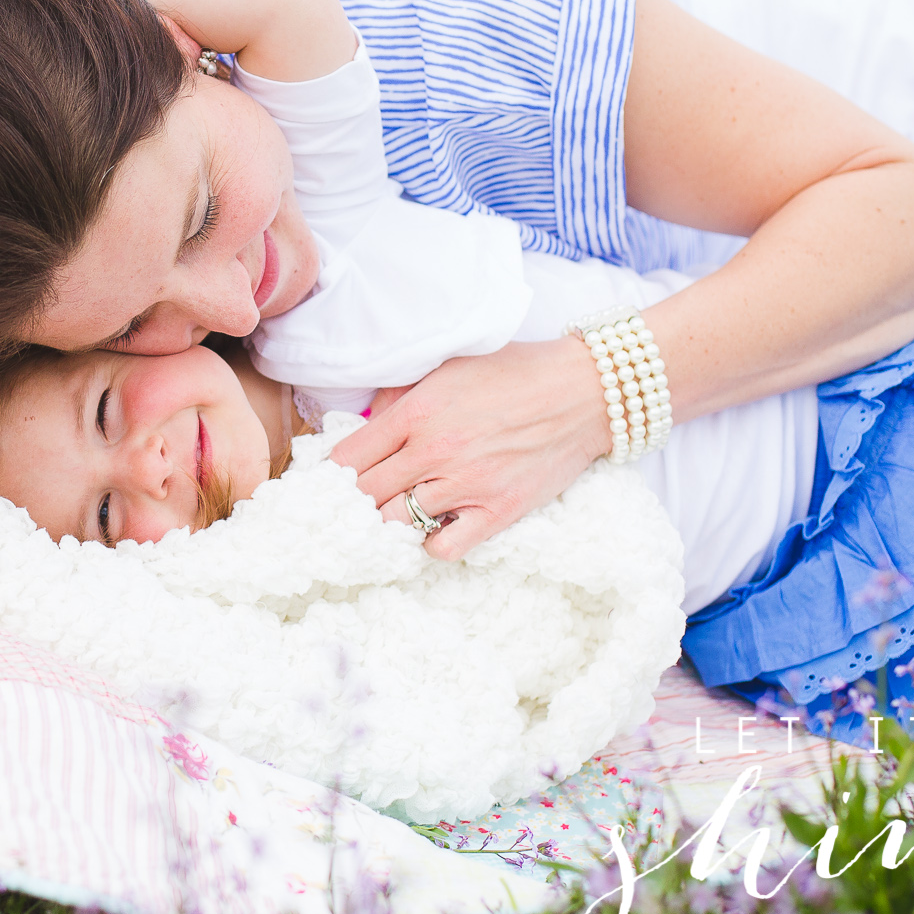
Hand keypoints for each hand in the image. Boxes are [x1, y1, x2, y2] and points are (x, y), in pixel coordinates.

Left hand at [330, 340, 612, 559]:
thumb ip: (401, 394)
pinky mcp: (497, 511)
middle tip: (348, 506)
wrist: (584, 391)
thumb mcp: (447, 365)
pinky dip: (430, 543)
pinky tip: (434, 526)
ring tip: (388, 517)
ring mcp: (467, 484)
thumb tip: (365, 421)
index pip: (347, 457)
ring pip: (395, 524)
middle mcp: (436, 450)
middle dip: (350, 501)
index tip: (329, 481)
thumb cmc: (514, 372)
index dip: (331, 473)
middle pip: (364, 494)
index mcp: (417, 411)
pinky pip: (443, 548)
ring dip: (385, 523)